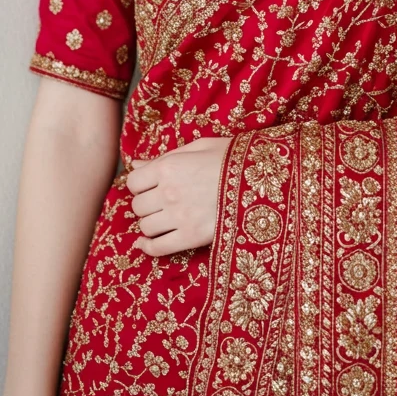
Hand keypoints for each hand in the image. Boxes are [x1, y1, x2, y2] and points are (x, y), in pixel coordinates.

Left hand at [125, 136, 232, 255]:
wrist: (263, 179)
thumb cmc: (232, 159)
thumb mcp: (199, 147)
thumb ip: (165, 156)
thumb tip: (136, 163)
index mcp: (169, 167)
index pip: (134, 182)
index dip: (140, 184)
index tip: (149, 185)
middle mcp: (169, 193)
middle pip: (138, 206)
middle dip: (145, 204)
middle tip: (159, 202)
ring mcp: (179, 217)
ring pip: (146, 227)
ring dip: (151, 223)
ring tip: (163, 218)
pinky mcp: (191, 237)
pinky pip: (158, 248)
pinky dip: (149, 247)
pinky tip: (149, 243)